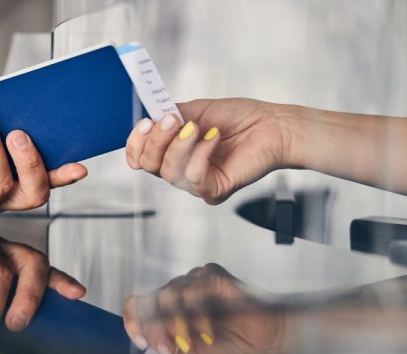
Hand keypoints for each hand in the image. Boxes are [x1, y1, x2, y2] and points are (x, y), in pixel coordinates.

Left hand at [122, 263, 285, 353]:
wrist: (266, 338)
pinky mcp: (213, 275)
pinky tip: (208, 328)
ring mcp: (195, 281)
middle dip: (156, 329)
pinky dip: (198, 311)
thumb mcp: (192, 351)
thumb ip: (167, 344)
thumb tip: (146, 341)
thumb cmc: (234, 341)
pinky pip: (194, 286)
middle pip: (152, 300)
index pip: (140, 305)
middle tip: (167, 349)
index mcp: (171, 308)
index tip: (140, 341)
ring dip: (180, 323)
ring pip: (170, 293)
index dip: (134, 321)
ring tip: (193, 340)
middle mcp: (180, 292)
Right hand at [125, 99, 290, 203]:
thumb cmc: (240, 118)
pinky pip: (194, 177)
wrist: (271, 125)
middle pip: (149, 165)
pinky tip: (214, 138)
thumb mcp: (195, 110)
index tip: (145, 123)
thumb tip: (148, 114)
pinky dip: (201, 153)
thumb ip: (168, 114)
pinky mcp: (213, 191)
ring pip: (169, 172)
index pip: (139, 157)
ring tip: (197, 127)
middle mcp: (180, 170)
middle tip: (172, 120)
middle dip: (156, 140)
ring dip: (180, 145)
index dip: (135, 143)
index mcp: (172, 152)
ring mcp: (195, 183)